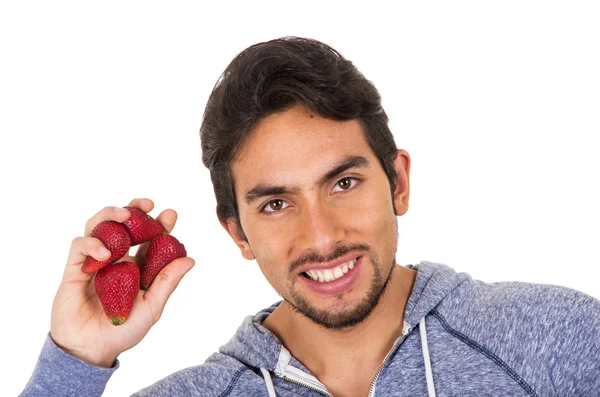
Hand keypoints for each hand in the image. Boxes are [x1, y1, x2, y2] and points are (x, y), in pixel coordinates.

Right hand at [50, 198, 194, 366]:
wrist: (90, 350)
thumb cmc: (122, 331)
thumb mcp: (151, 307)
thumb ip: (167, 282)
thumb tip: (190, 259)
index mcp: (137, 266)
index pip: (149, 239)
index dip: (159, 224)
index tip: (170, 214)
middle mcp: (116, 259)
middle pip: (123, 224)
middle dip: (135, 209)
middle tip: (148, 204)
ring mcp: (95, 261)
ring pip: (99, 226)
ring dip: (111, 215)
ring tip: (125, 215)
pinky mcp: (74, 268)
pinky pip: (80, 245)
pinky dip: (92, 243)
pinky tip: (106, 254)